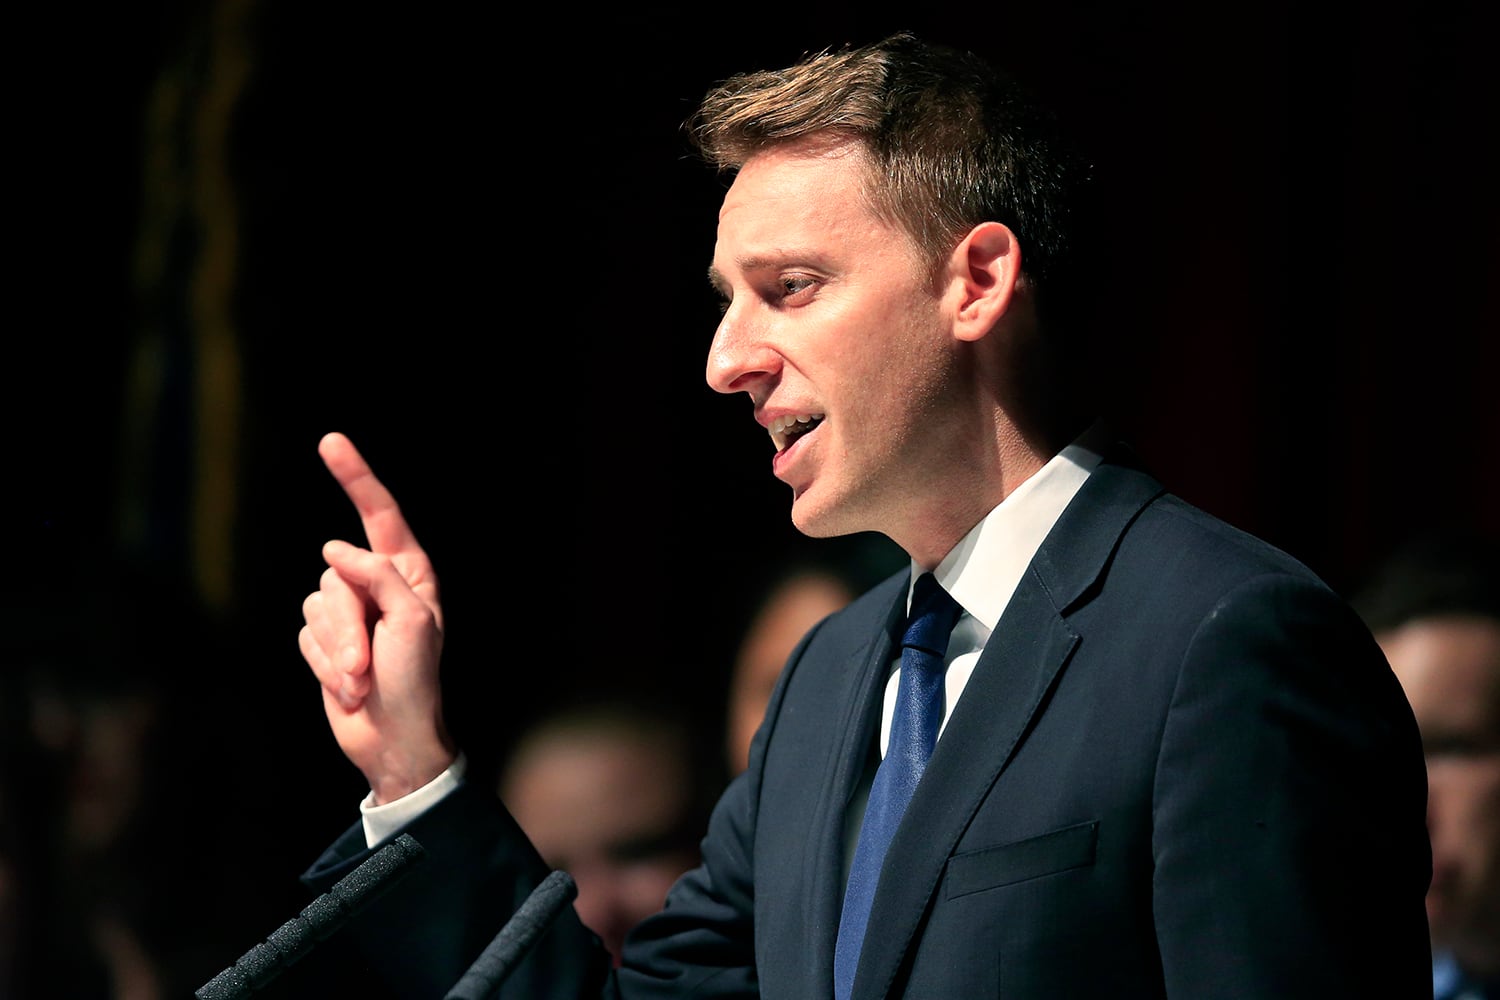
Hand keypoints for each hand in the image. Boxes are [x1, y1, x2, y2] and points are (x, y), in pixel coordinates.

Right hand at [298, 432, 454, 802]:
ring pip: (314, 605)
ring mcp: (349, 613)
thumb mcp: (411, 622)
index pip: (379, 514)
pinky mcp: (324, 640)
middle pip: (335, 575)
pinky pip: (303, 636)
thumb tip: (335, 550)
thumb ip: (377, 576)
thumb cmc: (416, 680)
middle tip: (367, 665)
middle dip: (345, 626)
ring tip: (362, 680)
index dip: (355, 477)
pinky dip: (322, 664)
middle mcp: (376, 585)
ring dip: (335, 651)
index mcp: (409, 572)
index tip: (331, 441)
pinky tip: (347, 687)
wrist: (393, 738)